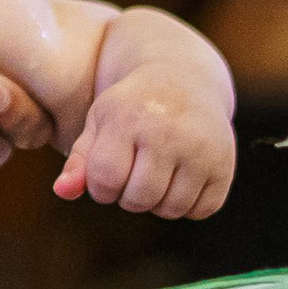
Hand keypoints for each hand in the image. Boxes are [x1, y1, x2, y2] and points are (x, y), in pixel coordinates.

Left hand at [56, 74, 236, 221]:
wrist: (184, 78)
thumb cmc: (133, 106)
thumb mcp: (100, 122)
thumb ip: (79, 160)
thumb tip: (62, 192)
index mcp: (129, 118)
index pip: (104, 181)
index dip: (101, 186)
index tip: (107, 172)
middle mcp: (168, 131)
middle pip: (138, 199)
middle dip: (129, 195)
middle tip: (134, 172)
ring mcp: (201, 148)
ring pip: (171, 209)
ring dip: (159, 201)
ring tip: (157, 172)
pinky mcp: (225, 163)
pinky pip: (202, 210)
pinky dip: (189, 204)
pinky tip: (182, 177)